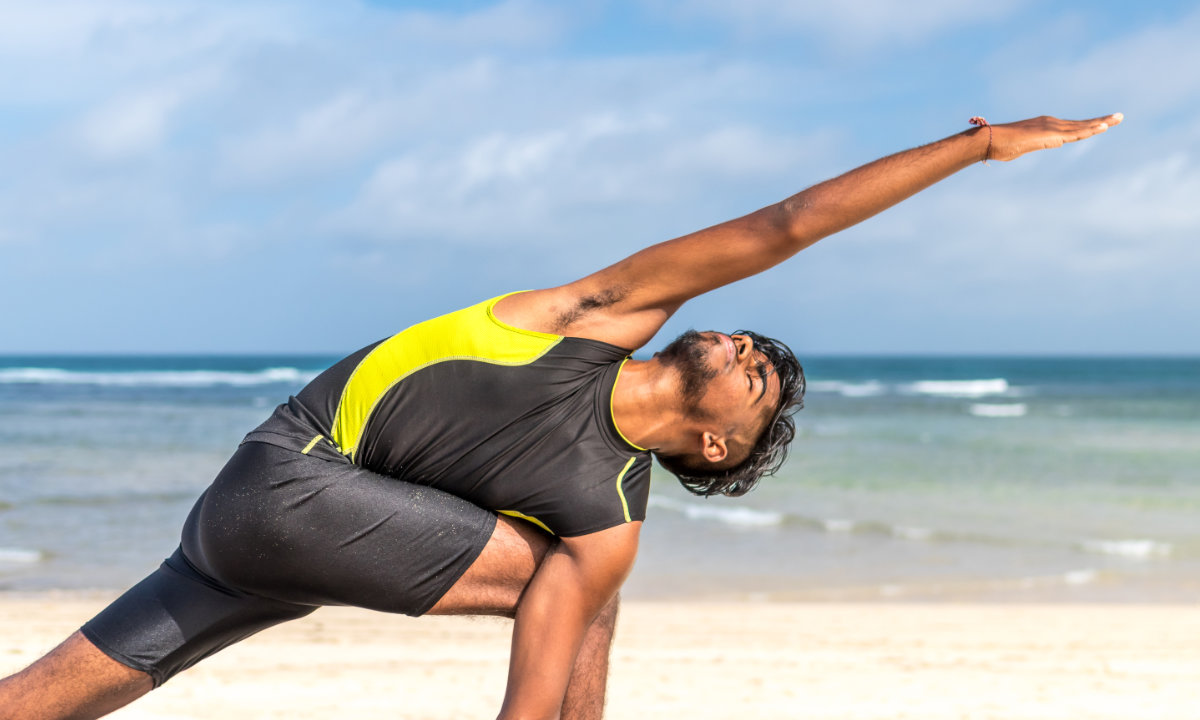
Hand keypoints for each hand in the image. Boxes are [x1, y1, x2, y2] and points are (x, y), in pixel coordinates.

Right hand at [984, 113, 1122, 161]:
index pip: (1071, 127)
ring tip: (1118, 119)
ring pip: (1081, 127)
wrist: (989, 140)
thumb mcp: (1020, 147)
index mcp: (1044, 126)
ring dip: (1101, 123)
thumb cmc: (999, 146)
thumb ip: (1032, 145)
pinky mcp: (1050, 135)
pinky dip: (1090, 130)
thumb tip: (1031, 146)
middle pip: (1080, 124)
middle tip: (1119, 117)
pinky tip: (1103, 127)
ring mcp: (1051, 127)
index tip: (1102, 124)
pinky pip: (1074, 133)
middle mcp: (1051, 123)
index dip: (1087, 126)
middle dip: (1100, 121)